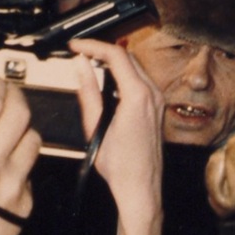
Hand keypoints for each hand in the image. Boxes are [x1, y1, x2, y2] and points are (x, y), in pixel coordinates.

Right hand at [0, 74, 41, 234]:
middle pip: (21, 112)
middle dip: (14, 96)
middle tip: (3, 96)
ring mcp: (14, 184)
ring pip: (34, 139)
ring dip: (23, 128)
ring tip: (8, 128)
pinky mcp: (26, 202)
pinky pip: (31, 170)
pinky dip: (22, 162)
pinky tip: (6, 165)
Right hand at [68, 38, 163, 234]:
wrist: (141, 188)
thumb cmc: (122, 167)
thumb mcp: (95, 127)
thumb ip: (88, 92)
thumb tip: (81, 67)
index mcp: (138, 97)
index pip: (115, 55)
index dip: (92, 46)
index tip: (76, 46)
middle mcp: (152, 95)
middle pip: (127, 57)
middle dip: (102, 50)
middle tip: (80, 52)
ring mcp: (158, 101)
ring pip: (135, 67)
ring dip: (113, 62)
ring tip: (90, 64)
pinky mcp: (157, 108)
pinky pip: (140, 80)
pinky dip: (123, 74)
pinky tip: (107, 82)